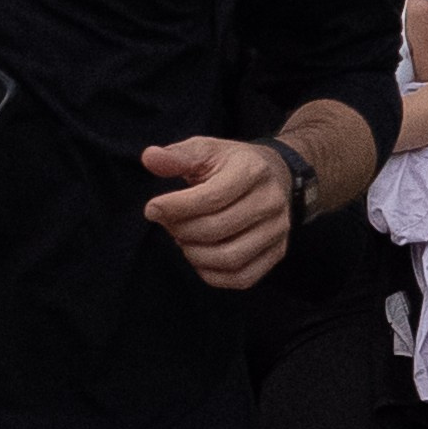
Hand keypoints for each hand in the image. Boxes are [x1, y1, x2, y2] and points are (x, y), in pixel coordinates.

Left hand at [141, 137, 290, 291]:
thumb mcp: (204, 150)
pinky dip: (212, 274)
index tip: (152, 209)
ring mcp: (277, 230)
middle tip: (168, 224)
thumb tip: (150, 158)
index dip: (174, 207)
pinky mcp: (277, 252)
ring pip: (229, 259)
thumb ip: (176, 156)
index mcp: (252, 170)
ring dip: (194, 254)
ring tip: (183, 239)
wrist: (273, 175)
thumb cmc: (230, 165)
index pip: (209, 198)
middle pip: (216, 230)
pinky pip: (241, 278)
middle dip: (181, 230)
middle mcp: (270, 201)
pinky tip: (199, 255)